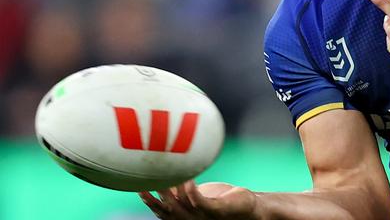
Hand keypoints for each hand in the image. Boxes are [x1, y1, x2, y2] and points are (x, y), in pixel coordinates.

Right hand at [139, 181, 260, 218]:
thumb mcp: (201, 196)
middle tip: (146, 179)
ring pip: (182, 205)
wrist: (250, 210)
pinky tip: (187, 179)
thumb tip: (172, 176)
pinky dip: (191, 191)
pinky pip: (200, 202)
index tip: (138, 186)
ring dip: (172, 191)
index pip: (162, 211)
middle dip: (156, 194)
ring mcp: (204, 217)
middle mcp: (191, 219)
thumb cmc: (225, 202)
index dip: (149, 201)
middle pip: (168, 208)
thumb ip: (185, 191)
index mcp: (185, 217)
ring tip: (166, 175)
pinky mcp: (217, 211)